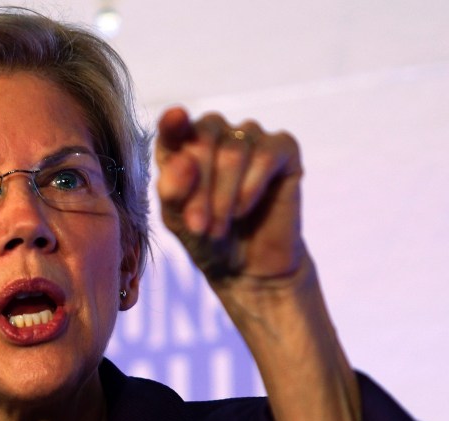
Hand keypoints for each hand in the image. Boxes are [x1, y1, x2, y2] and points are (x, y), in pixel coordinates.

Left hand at [156, 107, 305, 287]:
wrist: (248, 266)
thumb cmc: (206, 238)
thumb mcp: (178, 220)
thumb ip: (172, 190)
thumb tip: (182, 162)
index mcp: (181, 144)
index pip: (173, 127)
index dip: (173, 123)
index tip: (175, 118)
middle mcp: (215, 132)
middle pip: (204, 136)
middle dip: (199, 186)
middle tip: (199, 226)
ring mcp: (250, 136)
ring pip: (234, 150)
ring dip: (223, 195)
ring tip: (219, 228)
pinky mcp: (284, 148)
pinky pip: (266, 154)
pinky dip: (251, 186)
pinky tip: (243, 208)